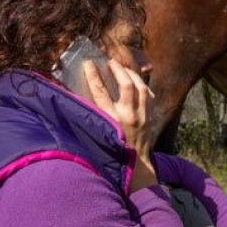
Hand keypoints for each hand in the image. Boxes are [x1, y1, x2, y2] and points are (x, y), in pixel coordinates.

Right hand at [84, 59, 156, 191]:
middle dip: (118, 69)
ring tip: (124, 68)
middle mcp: (127, 116)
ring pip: (141, 87)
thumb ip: (90, 114)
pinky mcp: (149, 117)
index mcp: (110, 120)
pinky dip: (143, 86)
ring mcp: (141, 116)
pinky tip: (137, 82)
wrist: (134, 165)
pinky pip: (149, 95)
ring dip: (133, 74)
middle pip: (126, 84)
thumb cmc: (111, 150)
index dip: (93, 75)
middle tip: (111, 62)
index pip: (100, 91)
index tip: (89, 64)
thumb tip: (77, 98)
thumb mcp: (96, 133)